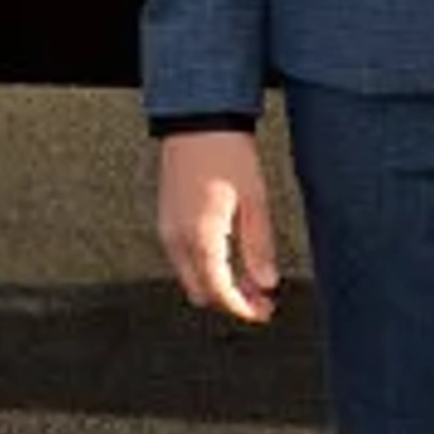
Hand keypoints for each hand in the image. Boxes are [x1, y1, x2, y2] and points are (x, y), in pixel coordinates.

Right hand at [157, 131, 278, 323]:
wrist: (197, 122)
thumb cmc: (226, 153)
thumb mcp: (254, 201)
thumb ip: (258, 247)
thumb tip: (266, 283)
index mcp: (200, 237)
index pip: (220, 292)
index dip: (243, 309)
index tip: (263, 311)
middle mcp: (177, 239)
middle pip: (202, 292)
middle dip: (232, 300)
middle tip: (261, 297)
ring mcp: (167, 230)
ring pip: (191, 277)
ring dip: (219, 284)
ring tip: (250, 277)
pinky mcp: (166, 220)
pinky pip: (184, 259)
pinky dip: (206, 267)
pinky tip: (229, 257)